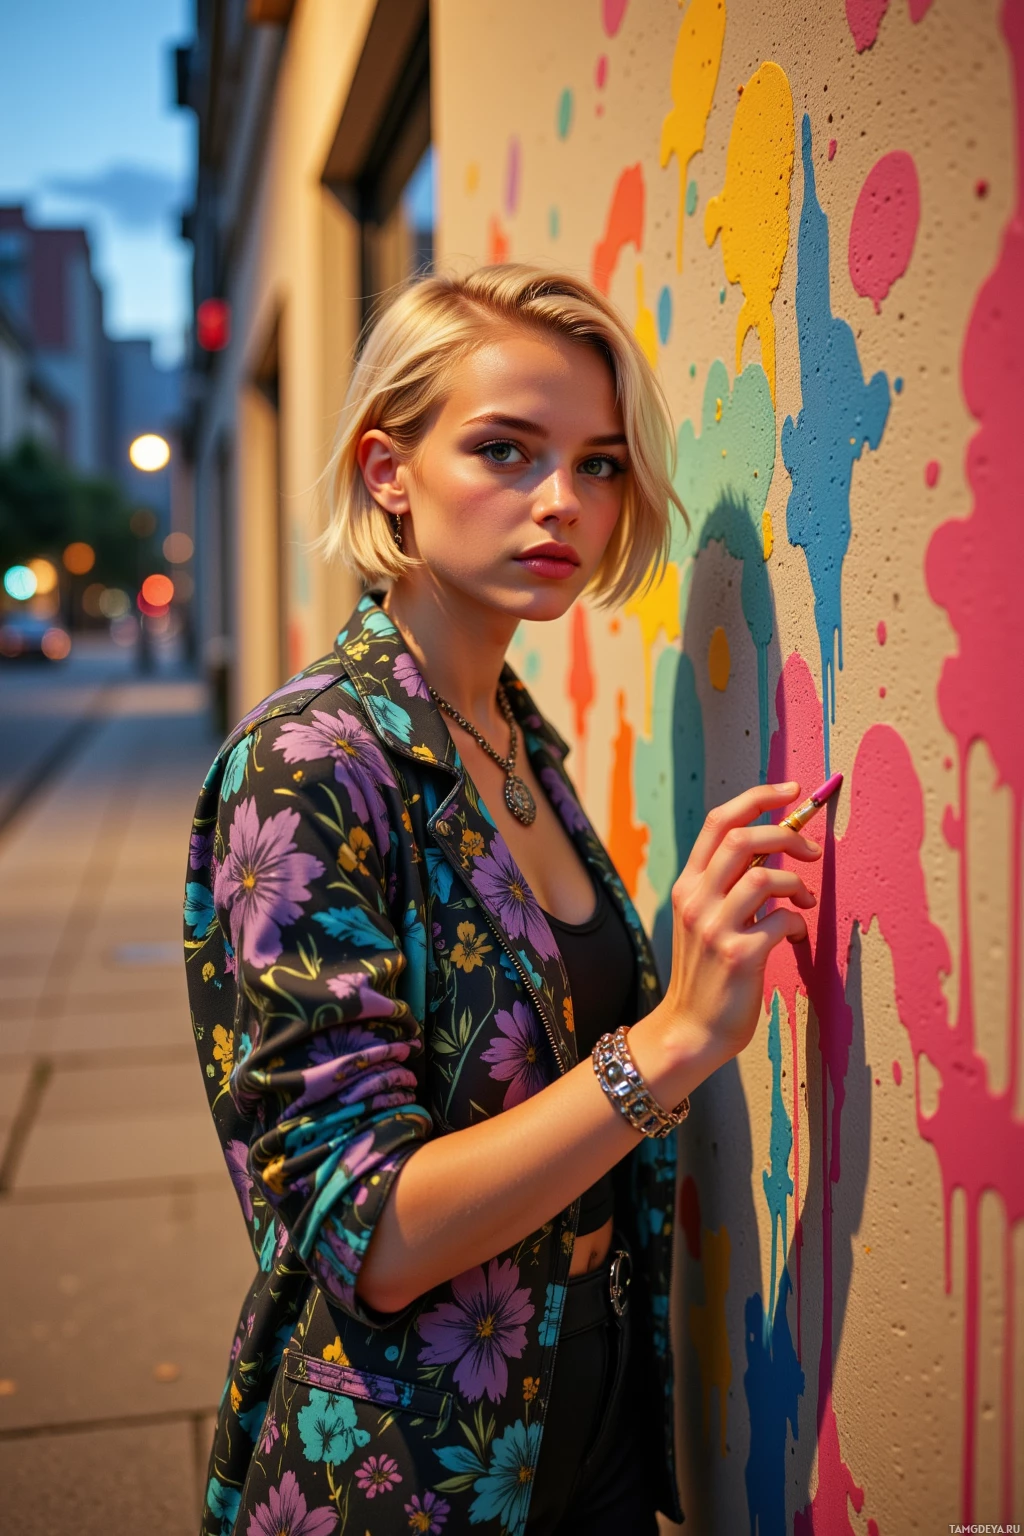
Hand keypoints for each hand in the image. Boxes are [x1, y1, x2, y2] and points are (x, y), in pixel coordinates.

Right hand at [653, 782, 820, 1072]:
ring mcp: (715, 927)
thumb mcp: (705, 920)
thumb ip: (727, 886)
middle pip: (743, 837)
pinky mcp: (739, 955)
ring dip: (797, 883)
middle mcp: (696, 899)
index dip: (758, 798)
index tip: (793, 792)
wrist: (690, 1030)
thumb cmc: (708, 973)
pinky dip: (799, 923)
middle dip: (788, 834)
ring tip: (804, 901)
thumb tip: (772, 848)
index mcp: (688, 885)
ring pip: (765, 875)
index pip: (719, 821)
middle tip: (813, 851)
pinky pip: (783, 920)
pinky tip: (796, 938)